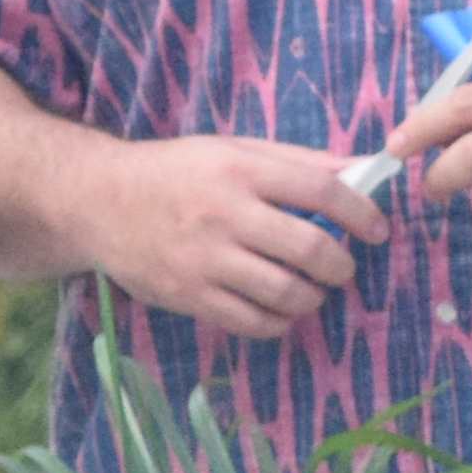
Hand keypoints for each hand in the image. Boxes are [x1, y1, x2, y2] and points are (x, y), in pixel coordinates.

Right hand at [76, 135, 390, 338]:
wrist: (95, 200)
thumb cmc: (174, 172)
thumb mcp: (234, 150)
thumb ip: (299, 161)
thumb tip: (366, 169)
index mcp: (240, 171)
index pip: (321, 192)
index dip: (362, 213)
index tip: (376, 230)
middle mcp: (223, 214)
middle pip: (309, 249)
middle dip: (341, 266)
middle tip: (342, 268)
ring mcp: (203, 259)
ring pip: (284, 293)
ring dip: (313, 297)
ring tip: (311, 291)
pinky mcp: (186, 295)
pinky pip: (251, 322)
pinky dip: (278, 322)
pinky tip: (279, 311)